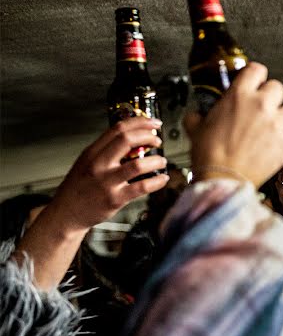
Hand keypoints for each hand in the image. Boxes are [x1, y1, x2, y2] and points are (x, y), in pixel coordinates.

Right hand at [49, 117, 168, 232]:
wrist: (66, 213)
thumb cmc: (79, 187)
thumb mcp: (86, 162)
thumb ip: (106, 150)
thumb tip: (133, 138)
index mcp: (92, 152)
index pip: (117, 129)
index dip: (139, 122)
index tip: (153, 123)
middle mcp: (98, 164)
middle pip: (126, 140)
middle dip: (148, 136)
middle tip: (158, 141)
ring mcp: (106, 182)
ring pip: (137, 165)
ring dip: (156, 161)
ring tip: (161, 161)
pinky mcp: (115, 199)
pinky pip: (141, 187)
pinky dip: (157, 181)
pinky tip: (162, 179)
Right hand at [183, 62, 282, 188]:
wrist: (222, 177)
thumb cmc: (209, 154)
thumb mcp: (196, 128)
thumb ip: (198, 116)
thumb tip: (196, 116)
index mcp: (238, 95)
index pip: (256, 70)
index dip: (256, 76)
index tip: (255, 82)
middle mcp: (260, 105)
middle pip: (277, 88)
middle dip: (271, 97)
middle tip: (263, 108)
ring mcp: (275, 124)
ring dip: (282, 119)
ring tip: (272, 129)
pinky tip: (277, 147)